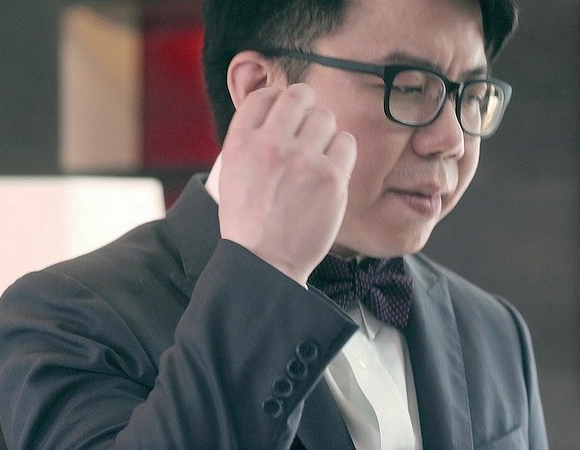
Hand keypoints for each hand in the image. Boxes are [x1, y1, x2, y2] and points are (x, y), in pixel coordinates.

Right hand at [217, 84, 356, 285]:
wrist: (264, 262)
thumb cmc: (249, 222)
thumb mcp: (233, 173)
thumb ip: (251, 140)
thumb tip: (276, 111)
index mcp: (241, 142)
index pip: (265, 95)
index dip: (278, 102)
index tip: (284, 116)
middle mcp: (271, 144)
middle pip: (299, 96)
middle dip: (305, 109)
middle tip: (306, 130)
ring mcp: (303, 159)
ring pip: (325, 117)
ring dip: (323, 132)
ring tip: (316, 156)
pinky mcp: (331, 177)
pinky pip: (346, 142)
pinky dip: (341, 151)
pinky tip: (331, 168)